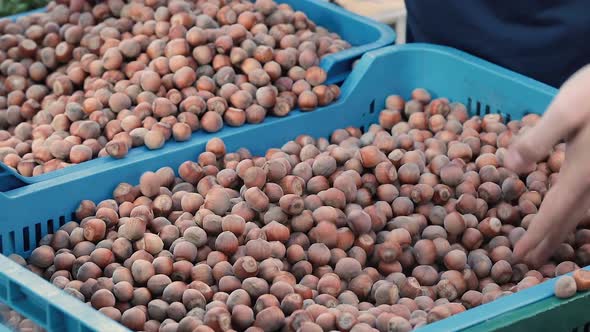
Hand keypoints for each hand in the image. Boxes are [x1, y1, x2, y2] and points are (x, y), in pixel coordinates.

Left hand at [506, 64, 589, 267]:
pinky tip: (575, 213)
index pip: (554, 212)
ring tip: (547, 246)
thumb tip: (509, 166)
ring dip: (563, 231)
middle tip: (529, 263)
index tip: (520, 256)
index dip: (537, 236)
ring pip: (584, 212)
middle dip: (548, 242)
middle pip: (570, 219)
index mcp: (581, 171)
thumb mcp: (565, 110)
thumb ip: (538, 139)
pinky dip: (579, 214)